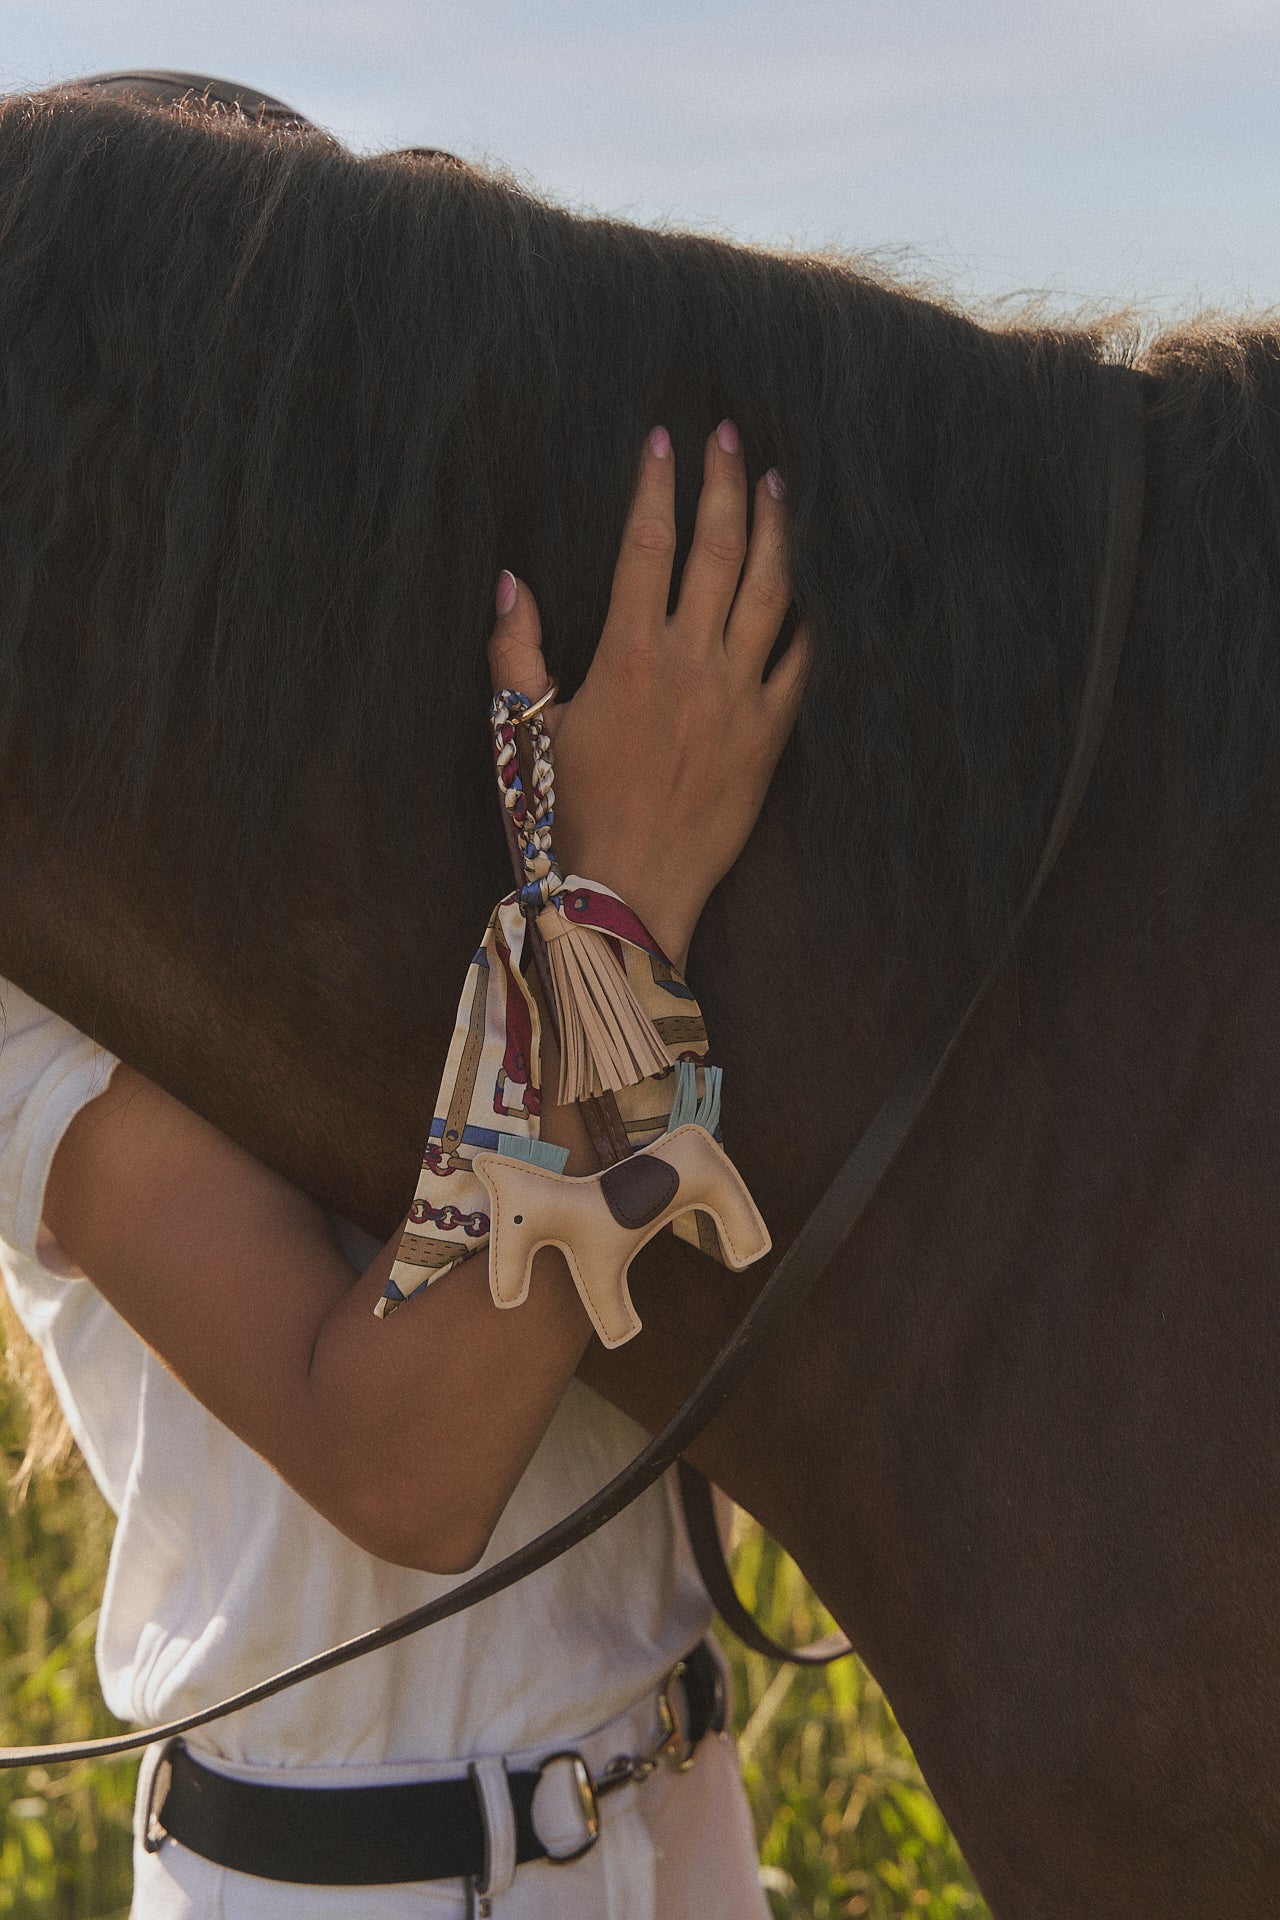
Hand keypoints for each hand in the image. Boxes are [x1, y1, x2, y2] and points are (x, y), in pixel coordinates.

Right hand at [488, 420, 809, 969]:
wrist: (627, 891)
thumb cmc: (567, 815)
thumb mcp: (524, 728)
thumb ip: (515, 649)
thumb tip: (511, 579)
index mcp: (626, 654)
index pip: (646, 544)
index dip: (656, 484)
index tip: (662, 438)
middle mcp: (689, 664)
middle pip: (718, 550)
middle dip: (724, 483)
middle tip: (729, 435)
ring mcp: (737, 698)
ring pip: (770, 592)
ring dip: (775, 531)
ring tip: (775, 485)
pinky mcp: (768, 736)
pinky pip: (800, 663)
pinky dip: (808, 618)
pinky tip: (811, 585)